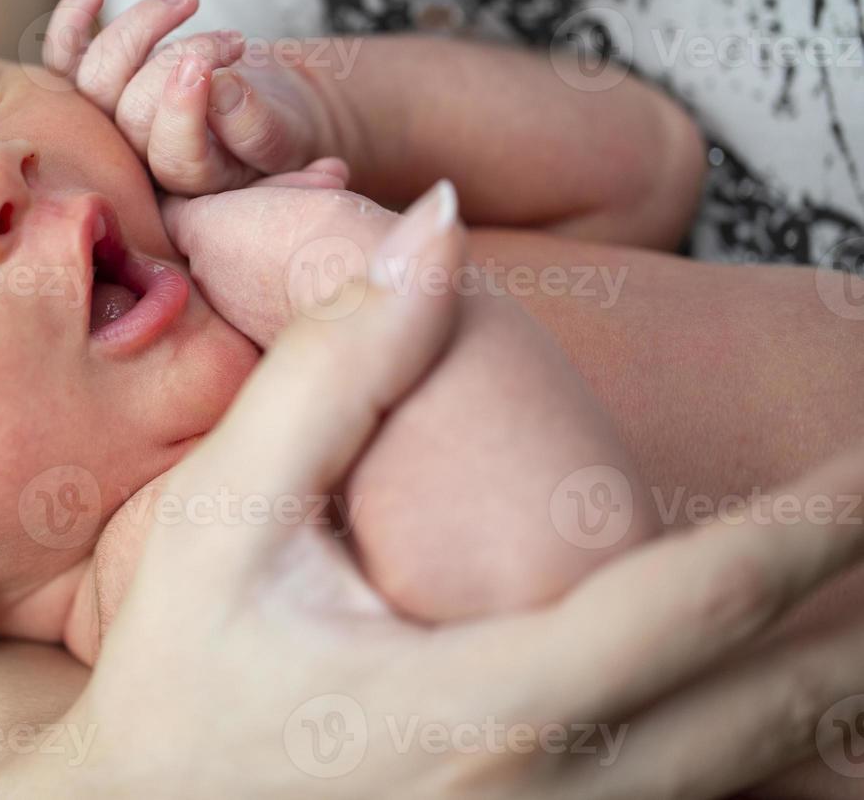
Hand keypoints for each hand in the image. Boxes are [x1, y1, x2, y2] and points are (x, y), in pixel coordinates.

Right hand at [0, 183, 863, 798]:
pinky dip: (763, 774)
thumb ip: (330, 374)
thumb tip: (428, 228)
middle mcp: (552, 796)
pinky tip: (784, 735)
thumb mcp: (223, 524)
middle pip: (776, 712)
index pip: (710, 599)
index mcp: (492, 700)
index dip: (822, 522)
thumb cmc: (173, 689)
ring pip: (756, 786)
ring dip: (834, 709)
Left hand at [41, 0, 336, 194]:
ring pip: (98, 79)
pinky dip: (72, 21)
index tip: (209, 64)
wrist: (262, 108)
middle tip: (232, 41)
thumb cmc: (278, 125)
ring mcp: (109, 127)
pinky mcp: (95, 91)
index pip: (172, 157)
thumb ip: (256, 126)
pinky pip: (66, 60)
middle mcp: (137, 165)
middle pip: (132, 113)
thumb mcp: (286, 134)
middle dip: (182, 60)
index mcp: (187, 188)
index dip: (184, 110)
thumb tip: (219, 91)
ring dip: (140, 26)